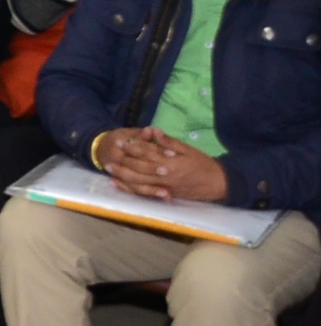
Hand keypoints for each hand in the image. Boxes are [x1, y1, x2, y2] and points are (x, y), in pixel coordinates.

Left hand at [104, 126, 228, 202]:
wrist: (218, 183)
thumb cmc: (203, 163)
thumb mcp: (188, 149)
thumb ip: (169, 142)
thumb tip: (154, 130)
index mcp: (171, 162)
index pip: (147, 153)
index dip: (132, 147)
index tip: (120, 140)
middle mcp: (165, 176)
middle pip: (139, 168)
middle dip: (123, 160)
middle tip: (110, 153)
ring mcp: (164, 187)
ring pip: (139, 181)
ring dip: (122, 175)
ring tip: (108, 168)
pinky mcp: (165, 194)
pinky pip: (144, 192)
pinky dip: (130, 189)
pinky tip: (118, 185)